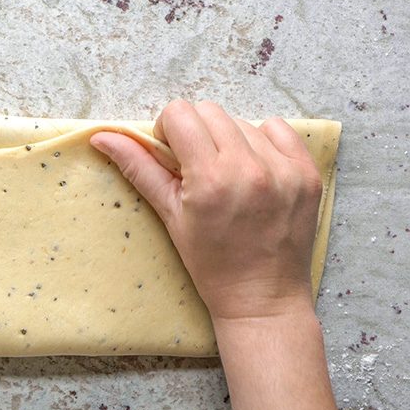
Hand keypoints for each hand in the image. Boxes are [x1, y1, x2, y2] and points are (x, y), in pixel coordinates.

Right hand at [90, 99, 322, 323]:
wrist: (262, 297)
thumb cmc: (210, 262)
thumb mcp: (169, 216)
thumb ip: (138, 168)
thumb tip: (101, 137)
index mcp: (210, 179)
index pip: (180, 114)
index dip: (168, 130)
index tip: (171, 156)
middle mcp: (249, 167)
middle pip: (210, 112)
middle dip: (195, 132)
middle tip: (196, 167)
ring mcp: (284, 169)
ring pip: (241, 121)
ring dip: (227, 139)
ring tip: (228, 174)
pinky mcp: (307, 173)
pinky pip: (279, 130)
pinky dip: (262, 142)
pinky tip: (255, 170)